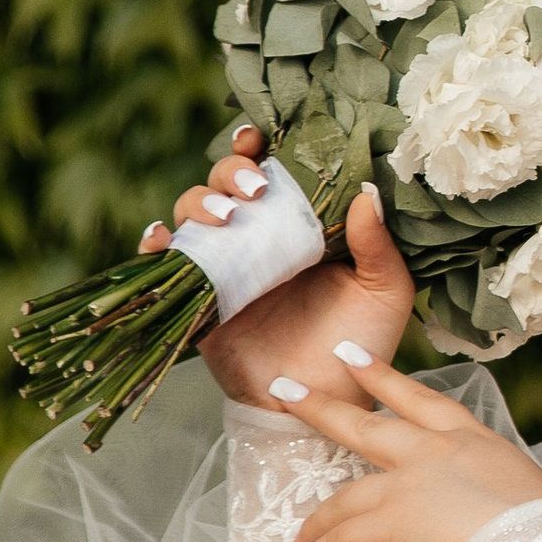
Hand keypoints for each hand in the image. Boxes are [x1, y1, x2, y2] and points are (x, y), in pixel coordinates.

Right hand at [148, 126, 415, 411]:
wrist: (323, 406)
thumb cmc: (359, 347)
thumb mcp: (384, 292)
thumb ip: (377, 244)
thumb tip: (366, 191)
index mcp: (301, 227)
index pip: (272, 172)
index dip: (257, 146)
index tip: (258, 136)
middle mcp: (259, 239)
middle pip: (224, 184)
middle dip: (228, 172)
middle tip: (254, 190)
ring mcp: (227, 267)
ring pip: (193, 214)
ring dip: (198, 202)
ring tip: (224, 217)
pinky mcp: (202, 300)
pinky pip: (168, 265)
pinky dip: (157, 245)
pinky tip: (163, 239)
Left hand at [282, 352, 541, 541]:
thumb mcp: (523, 486)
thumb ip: (491, 485)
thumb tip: (488, 505)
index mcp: (470, 437)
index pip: (420, 398)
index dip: (382, 376)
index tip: (349, 355)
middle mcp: (433, 450)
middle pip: (364, 425)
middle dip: (320, 407)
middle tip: (284, 389)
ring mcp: (407, 483)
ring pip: (343, 497)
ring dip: (314, 521)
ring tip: (295, 537)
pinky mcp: (391, 521)